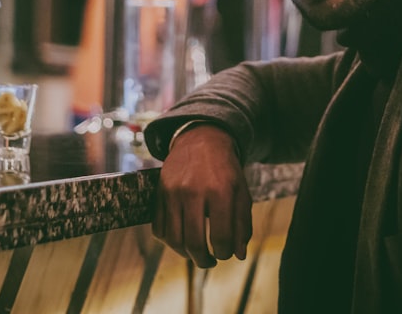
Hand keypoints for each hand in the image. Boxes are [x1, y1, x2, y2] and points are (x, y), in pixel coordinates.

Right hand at [151, 124, 251, 267]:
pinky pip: (158, 228)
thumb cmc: (226, 170)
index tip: (225, 254)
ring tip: (196, 253)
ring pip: (173, 239)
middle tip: (210, 261)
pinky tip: (181, 239)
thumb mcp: (242, 192)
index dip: (224, 253)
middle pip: (193, 242)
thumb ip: (242, 224)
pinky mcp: (159, 192)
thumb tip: (238, 255)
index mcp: (220, 191)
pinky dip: (168, 241)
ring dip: (185, 254)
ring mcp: (172, 191)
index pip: (220, 237)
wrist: (201, 140)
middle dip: (203, 260)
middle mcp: (193, 191)